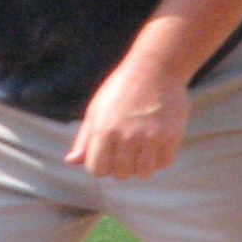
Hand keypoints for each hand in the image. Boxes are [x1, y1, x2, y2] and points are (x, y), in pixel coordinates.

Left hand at [65, 56, 190, 179]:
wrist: (155, 67)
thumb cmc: (122, 89)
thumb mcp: (96, 109)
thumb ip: (85, 138)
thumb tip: (71, 161)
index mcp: (103, 130)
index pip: (97, 169)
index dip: (102, 165)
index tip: (108, 154)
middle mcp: (126, 136)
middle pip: (121, 174)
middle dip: (122, 166)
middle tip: (128, 148)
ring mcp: (149, 137)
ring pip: (144, 172)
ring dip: (142, 164)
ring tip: (143, 147)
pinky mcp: (170, 135)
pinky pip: (164, 162)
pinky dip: (160, 157)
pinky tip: (157, 142)